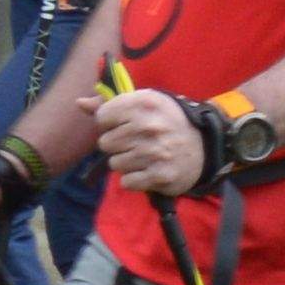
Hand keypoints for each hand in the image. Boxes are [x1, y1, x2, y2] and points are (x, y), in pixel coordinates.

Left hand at [95, 82, 211, 195]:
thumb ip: (109, 104)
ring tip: (144, 156)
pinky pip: (127, 182)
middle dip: (117, 145)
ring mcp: (154, 152)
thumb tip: (79, 104)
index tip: (124, 124)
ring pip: (115, 164)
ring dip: (126, 163)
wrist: (206, 147)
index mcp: (144, 103)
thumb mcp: (145, 104)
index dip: (109, 123)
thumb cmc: (169, 122)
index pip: (102, 117)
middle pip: (105, 143)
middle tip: (136, 143)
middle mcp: (149, 126)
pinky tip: (148, 170)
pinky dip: (135, 179)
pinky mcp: (159, 175)